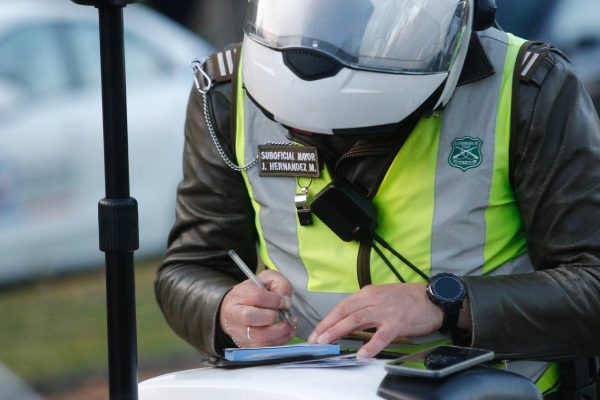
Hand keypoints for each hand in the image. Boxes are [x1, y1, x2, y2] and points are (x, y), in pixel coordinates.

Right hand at [219, 269, 297, 346]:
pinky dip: (279, 341)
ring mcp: (239, 331)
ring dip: (280, 332)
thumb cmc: (252, 293)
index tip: (283, 301)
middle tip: (285, 314)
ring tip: (291, 324)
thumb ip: (280, 285)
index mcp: (239, 294)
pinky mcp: (246, 345)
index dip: (274, 300)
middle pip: (250, 317)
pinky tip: (286, 333)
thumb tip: (286, 303)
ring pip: (258, 336)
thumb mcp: (267, 280)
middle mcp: (235, 314)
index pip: (256, 296)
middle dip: (273, 316)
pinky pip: (263, 347)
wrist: (236, 308)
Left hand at [307, 283, 443, 357]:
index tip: (316, 332)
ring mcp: (385, 311)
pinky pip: (380, 336)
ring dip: (338, 332)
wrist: (433, 298)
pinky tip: (361, 355)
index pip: (342, 306)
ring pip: (355, 321)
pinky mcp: (397, 323)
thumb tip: (348, 321)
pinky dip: (369, 346)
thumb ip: (366, 306)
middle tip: (315, 340)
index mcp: (368, 293)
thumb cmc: (408, 299)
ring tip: (327, 343)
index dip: (327, 320)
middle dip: (327, 327)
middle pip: (344, 313)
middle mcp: (373, 299)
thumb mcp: (382, 297)